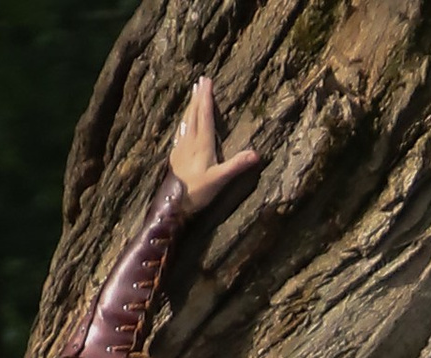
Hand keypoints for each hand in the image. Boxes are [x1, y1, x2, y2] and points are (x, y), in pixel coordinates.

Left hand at [169, 74, 257, 215]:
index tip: (207, 81)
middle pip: (194, 113)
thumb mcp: (220, 179)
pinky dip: (183, 121)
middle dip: (198, 96)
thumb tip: (256, 154)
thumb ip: (236, 165)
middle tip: (200, 80)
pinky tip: (183, 121)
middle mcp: (191, 141)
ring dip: (190, 105)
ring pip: (186, 120)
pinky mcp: (176, 155)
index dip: (207, 97)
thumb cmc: (198, 192)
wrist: (174, 204)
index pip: (205, 114)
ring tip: (193, 93)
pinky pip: (180, 132)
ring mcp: (182, 147)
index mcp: (202, 143)